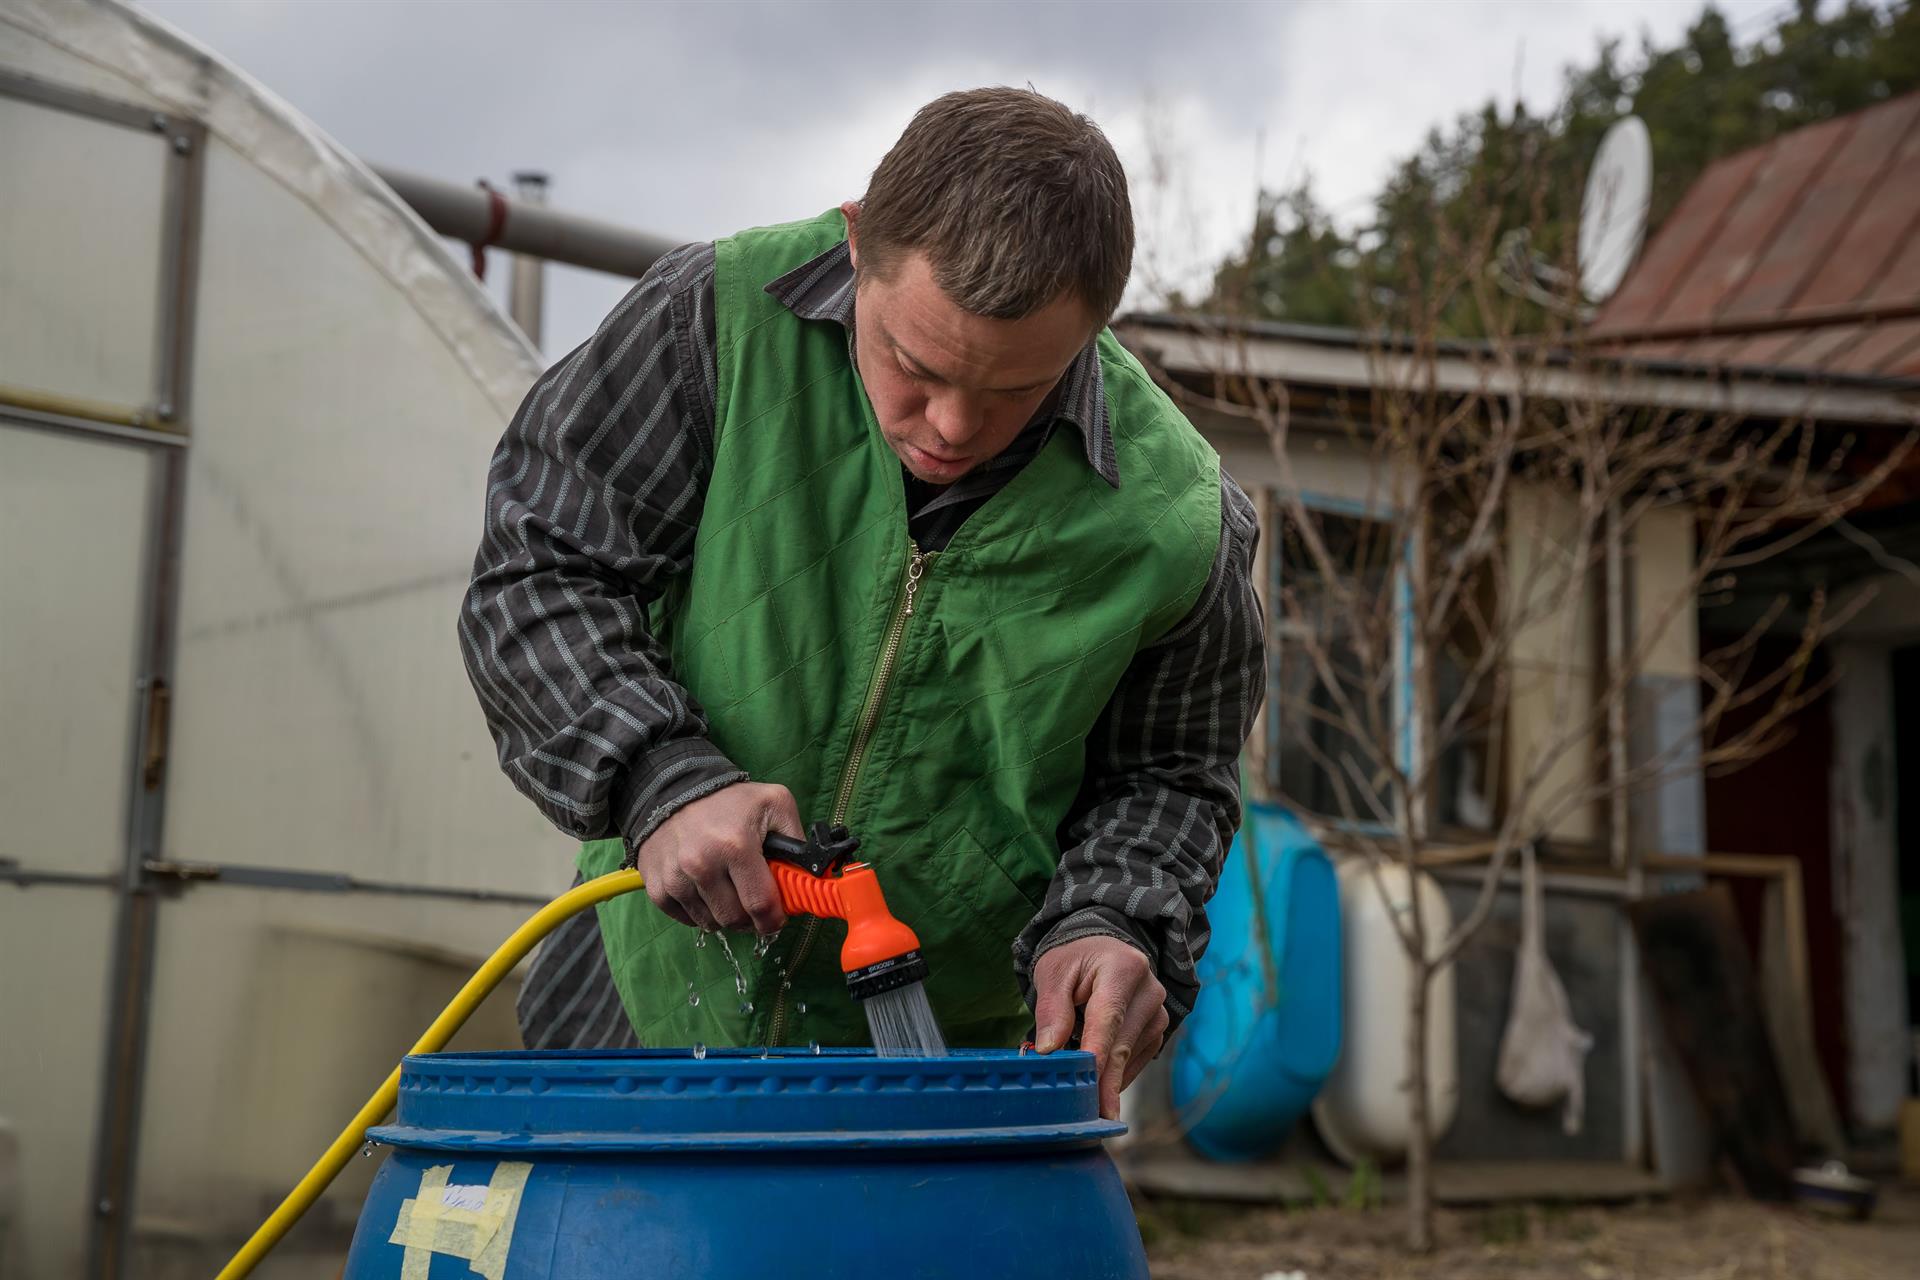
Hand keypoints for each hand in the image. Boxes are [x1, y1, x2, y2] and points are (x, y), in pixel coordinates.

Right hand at [635, 782, 800, 934]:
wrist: (675, 789)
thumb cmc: (730, 800)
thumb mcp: (775, 803)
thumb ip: (797, 839)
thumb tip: (810, 876)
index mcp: (735, 846)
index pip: (761, 905)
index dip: (774, 920)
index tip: (777, 918)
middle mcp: (701, 865)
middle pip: (735, 919)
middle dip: (750, 918)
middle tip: (753, 902)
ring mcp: (675, 878)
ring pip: (710, 923)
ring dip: (724, 915)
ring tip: (729, 891)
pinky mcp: (656, 886)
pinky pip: (686, 919)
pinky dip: (699, 913)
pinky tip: (706, 891)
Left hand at [1031, 935, 1169, 1120]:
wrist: (1102, 947)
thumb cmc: (1074, 959)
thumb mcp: (1053, 973)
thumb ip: (1051, 1009)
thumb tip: (1050, 1050)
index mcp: (1124, 968)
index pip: (1108, 1018)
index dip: (1097, 1055)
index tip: (1089, 1087)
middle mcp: (1150, 991)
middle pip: (1121, 1045)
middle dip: (1102, 1082)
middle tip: (1090, 1118)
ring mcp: (1158, 1013)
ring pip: (1128, 1058)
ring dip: (1104, 1078)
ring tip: (1078, 1089)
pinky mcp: (1158, 1031)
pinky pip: (1134, 1061)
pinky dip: (1114, 1073)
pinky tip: (1096, 1077)